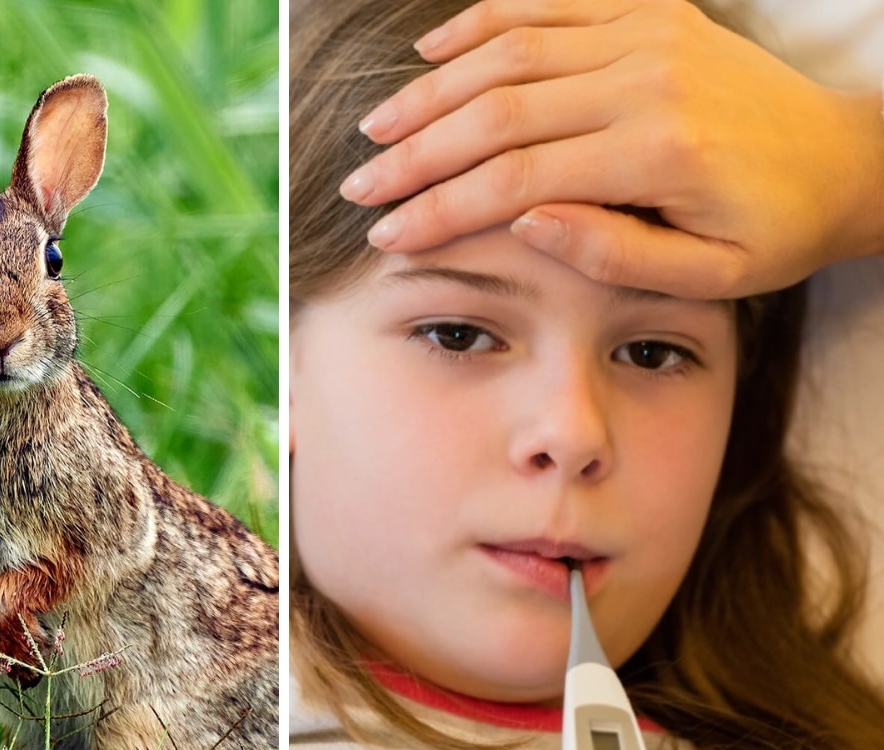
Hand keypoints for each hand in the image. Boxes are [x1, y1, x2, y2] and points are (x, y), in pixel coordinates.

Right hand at [341, 0, 883, 298]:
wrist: (844, 159)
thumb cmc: (774, 229)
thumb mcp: (711, 276)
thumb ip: (615, 253)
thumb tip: (523, 221)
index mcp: (656, 153)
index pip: (513, 178)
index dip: (439, 207)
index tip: (386, 234)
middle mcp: (644, 79)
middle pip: (497, 110)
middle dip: (417, 151)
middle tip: (360, 183)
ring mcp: (645, 34)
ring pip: (509, 51)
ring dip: (433, 89)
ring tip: (378, 127)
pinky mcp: (648, 12)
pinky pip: (548, 5)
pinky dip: (482, 22)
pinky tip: (432, 49)